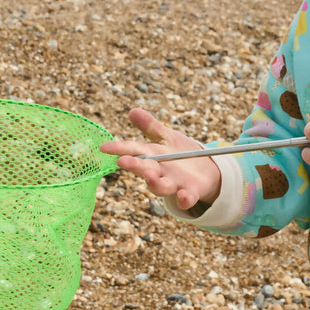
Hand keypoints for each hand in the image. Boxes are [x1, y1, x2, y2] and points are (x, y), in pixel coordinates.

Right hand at [100, 107, 220, 211]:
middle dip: (134, 165)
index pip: (134, 150)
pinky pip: (186, 198)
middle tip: (123, 161)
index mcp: (152, 156)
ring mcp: (174, 183)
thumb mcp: (167, 137)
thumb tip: (132, 111)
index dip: (119, 148)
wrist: (205, 171)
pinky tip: (183, 196)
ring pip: (161, 186)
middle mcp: (159, 172)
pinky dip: (184, 199)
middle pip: (144, 169)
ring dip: (155, 182)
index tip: (104, 147)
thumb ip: (151, 127)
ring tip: (150, 175)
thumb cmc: (181, 153)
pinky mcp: (190, 193)